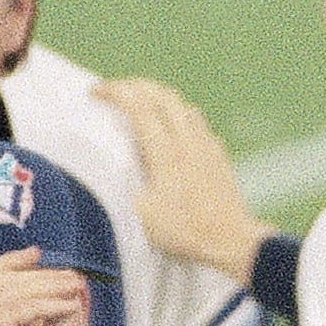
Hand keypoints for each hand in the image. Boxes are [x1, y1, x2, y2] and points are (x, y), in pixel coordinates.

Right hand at [0, 248, 87, 325]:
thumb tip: (37, 318)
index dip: (10, 262)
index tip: (34, 255)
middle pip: (6, 278)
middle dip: (41, 275)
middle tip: (68, 274)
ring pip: (21, 290)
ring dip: (53, 287)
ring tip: (76, 287)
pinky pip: (30, 308)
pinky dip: (54, 306)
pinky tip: (71, 308)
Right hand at [93, 77, 277, 278]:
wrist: (230, 239)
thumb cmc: (184, 230)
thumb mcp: (141, 214)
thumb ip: (123, 186)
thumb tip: (108, 167)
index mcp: (165, 152)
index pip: (138, 106)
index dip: (115, 92)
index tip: (95, 91)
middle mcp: (188, 140)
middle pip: (162, 95)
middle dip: (135, 86)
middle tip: (115, 91)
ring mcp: (207, 145)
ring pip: (182, 105)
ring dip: (158, 97)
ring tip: (139, 104)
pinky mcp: (218, 154)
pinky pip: (196, 121)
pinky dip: (177, 113)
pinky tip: (171, 128)